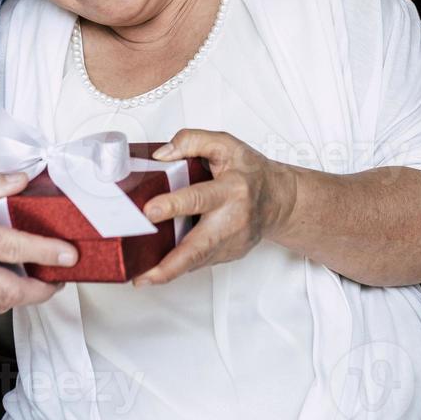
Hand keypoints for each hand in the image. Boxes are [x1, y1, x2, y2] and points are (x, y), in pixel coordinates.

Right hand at [0, 162, 77, 314]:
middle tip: (61, 278)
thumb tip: (22, 181)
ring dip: (23, 296)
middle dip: (41, 291)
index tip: (69, 255)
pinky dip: (0, 298)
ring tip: (41, 279)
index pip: (9, 248)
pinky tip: (9, 283)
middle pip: (7, 292)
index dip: (44, 252)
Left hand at [131, 129, 295, 287]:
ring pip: (197, 261)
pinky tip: (160, 268)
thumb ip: (192, 141)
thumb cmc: (251, 172)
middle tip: (144, 275)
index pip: (199, 197)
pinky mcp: (229, 254)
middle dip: (171, 264)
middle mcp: (233, 219)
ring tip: (142, 278)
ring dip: (168, 272)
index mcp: (232, 189)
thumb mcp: (226, 144)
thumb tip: (162, 155)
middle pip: (199, 246)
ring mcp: (232, 241)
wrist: (279, 199)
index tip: (150, 211)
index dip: (174, 204)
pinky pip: (200, 261)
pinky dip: (180, 266)